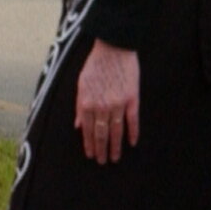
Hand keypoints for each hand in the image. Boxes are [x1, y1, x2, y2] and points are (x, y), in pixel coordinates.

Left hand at [75, 43, 141, 162]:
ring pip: (116, 131)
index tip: (91, 155)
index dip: (89, 144)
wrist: (114, 47)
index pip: (88, 130)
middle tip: (103, 162)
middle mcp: (101, 106)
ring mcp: (118, 104)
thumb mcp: (81, 84)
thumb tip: (78, 125)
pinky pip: (132, 120)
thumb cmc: (95, 64)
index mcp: (87, 103)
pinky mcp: (132, 99)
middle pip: (101, 134)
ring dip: (115, 146)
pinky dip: (133, 132)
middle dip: (101, 150)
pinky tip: (132, 143)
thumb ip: (79, 106)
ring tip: (116, 158)